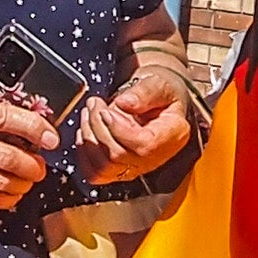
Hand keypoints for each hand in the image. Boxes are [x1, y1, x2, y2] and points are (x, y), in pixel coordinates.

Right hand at [0, 63, 59, 207]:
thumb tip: (1, 61)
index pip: (4, 118)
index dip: (33, 127)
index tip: (49, 135)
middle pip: (6, 156)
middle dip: (32, 163)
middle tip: (42, 161)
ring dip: (21, 182)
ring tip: (30, 177)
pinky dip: (2, 199)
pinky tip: (12, 193)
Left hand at [76, 48, 195, 180]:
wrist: (157, 101)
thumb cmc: (161, 94)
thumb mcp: (158, 83)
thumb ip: (144, 92)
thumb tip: (124, 104)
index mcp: (173, 135)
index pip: (144, 145)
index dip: (119, 130)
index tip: (106, 111)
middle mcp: (156, 157)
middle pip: (119, 156)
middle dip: (98, 127)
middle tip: (95, 104)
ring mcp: (137, 167)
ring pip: (104, 167)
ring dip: (88, 139)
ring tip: (89, 113)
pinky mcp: (120, 170)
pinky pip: (95, 173)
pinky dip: (84, 153)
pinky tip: (87, 131)